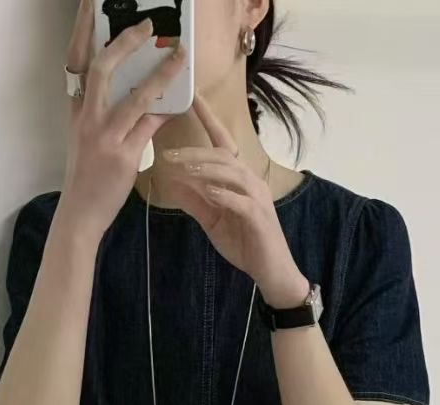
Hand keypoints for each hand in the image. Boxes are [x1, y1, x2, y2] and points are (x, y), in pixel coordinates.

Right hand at [59, 0, 187, 242]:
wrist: (80, 214)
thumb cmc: (86, 175)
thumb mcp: (83, 137)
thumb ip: (96, 110)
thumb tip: (124, 87)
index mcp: (77, 110)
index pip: (77, 61)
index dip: (83, 30)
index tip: (92, 4)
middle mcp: (87, 119)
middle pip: (103, 69)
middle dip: (126, 42)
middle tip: (148, 24)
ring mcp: (104, 137)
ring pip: (135, 97)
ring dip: (161, 74)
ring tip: (179, 57)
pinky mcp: (123, 157)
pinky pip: (150, 126)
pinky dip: (167, 110)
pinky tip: (181, 99)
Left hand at [161, 94, 309, 306]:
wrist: (271, 271)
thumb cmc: (245, 243)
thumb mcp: (212, 221)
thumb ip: (196, 202)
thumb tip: (173, 183)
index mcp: (238, 178)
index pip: (221, 142)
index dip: (208, 118)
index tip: (191, 98)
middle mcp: (249, 181)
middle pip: (222, 154)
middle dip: (194, 150)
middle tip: (167, 154)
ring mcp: (256, 197)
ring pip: (230, 172)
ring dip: (204, 168)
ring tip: (182, 168)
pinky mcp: (258, 217)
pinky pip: (239, 200)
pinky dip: (222, 194)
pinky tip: (207, 191)